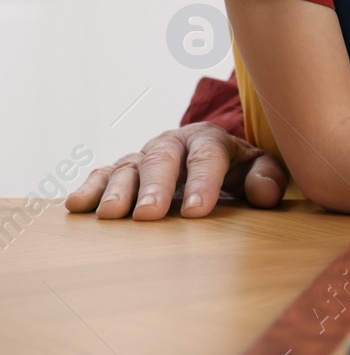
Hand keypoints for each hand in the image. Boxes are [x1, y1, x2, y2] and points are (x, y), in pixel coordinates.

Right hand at [64, 123, 286, 218]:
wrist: (210, 155)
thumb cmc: (236, 167)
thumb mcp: (258, 168)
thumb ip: (267, 177)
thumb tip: (265, 195)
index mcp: (209, 140)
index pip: (207, 157)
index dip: (202, 183)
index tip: (196, 212)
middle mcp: (172, 144)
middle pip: (162, 160)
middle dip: (155, 186)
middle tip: (149, 214)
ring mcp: (144, 156)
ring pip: (128, 167)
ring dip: (118, 190)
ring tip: (111, 215)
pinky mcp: (122, 171)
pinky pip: (102, 175)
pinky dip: (90, 188)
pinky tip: (77, 205)